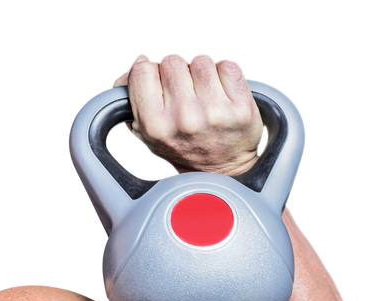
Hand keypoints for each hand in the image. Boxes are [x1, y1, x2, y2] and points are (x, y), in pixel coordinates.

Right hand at [110, 51, 264, 176]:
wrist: (222, 168)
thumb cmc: (183, 146)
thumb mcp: (147, 132)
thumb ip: (135, 97)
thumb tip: (137, 60)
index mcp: (154, 125)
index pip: (143, 69)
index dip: (150, 69)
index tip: (157, 77)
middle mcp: (183, 117)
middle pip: (172, 59)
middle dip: (177, 70)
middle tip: (183, 90)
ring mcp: (213, 111)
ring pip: (200, 58)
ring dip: (201, 70)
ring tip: (202, 91)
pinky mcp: (240, 106)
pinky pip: (228, 64)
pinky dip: (224, 72)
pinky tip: (221, 90)